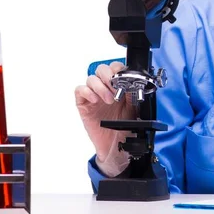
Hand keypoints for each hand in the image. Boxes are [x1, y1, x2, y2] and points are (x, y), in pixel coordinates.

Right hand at [74, 61, 136, 176]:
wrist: (116, 146)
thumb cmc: (124, 127)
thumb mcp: (133, 108)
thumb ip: (132, 94)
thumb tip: (133, 82)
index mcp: (117, 86)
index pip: (115, 68)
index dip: (118, 69)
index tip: (123, 78)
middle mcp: (104, 88)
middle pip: (101, 69)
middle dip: (108, 75)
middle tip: (115, 87)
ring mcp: (93, 95)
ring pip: (91, 79)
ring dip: (100, 87)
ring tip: (109, 100)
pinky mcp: (83, 104)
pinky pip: (79, 90)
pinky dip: (87, 92)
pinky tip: (95, 100)